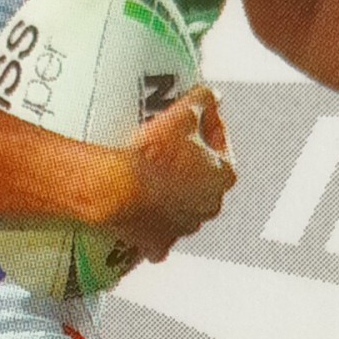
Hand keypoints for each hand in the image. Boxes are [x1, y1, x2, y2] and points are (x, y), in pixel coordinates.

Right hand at [103, 87, 235, 260]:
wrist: (116, 190)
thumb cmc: (153, 153)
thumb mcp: (182, 113)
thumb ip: (204, 98)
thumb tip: (212, 94)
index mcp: (223, 176)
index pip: (222, 141)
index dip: (208, 123)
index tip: (193, 114)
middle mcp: (210, 206)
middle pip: (203, 176)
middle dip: (190, 161)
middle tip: (169, 144)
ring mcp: (184, 228)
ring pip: (182, 206)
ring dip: (172, 191)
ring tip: (152, 174)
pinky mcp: (158, 244)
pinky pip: (156, 235)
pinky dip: (151, 226)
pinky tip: (140, 215)